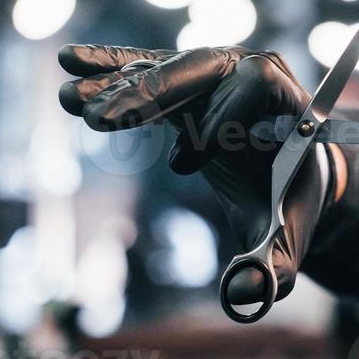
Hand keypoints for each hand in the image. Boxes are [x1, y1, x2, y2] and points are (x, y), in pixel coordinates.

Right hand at [57, 43, 329, 306]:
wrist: (290, 174)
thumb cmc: (290, 201)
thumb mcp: (289, 236)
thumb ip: (275, 266)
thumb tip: (243, 296)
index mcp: (287, 102)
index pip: (257, 85)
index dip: (222, 118)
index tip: (182, 165)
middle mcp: (253, 73)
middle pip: (201, 67)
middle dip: (150, 93)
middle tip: (98, 118)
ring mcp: (218, 72)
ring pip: (165, 69)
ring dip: (116, 85)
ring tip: (70, 99)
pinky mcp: (187, 80)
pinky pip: (147, 67)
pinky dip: (109, 67)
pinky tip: (68, 63)